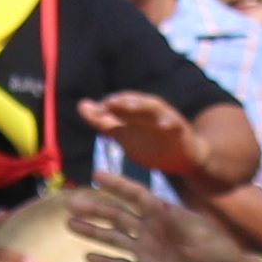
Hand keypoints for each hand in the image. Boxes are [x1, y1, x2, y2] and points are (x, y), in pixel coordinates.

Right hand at [64, 179, 261, 261]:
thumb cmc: (218, 251)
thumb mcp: (198, 230)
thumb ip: (173, 219)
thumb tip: (150, 202)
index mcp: (165, 214)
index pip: (136, 196)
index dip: (118, 185)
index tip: (98, 176)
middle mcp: (152, 230)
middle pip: (118, 216)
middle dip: (96, 209)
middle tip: (72, 203)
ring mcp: (147, 252)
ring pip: (114, 239)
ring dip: (93, 232)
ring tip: (71, 225)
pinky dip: (105, 261)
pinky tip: (88, 256)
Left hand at [78, 90, 206, 179]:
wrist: (180, 159)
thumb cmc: (150, 144)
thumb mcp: (122, 134)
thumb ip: (103, 121)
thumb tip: (81, 104)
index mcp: (135, 112)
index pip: (119, 104)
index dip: (108, 105)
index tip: (94, 110)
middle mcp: (149, 111)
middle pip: (136, 102)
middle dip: (123, 101)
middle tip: (109, 103)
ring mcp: (166, 118)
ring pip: (154, 108)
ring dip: (143, 106)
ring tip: (130, 106)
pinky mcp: (180, 129)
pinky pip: (175, 123)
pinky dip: (170, 122)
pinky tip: (164, 124)